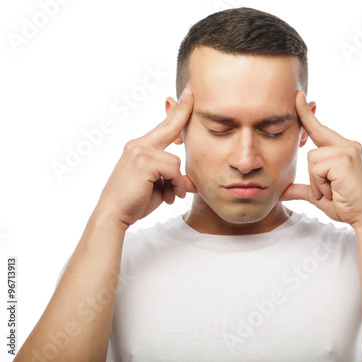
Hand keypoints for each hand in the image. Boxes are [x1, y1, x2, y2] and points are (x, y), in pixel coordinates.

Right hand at [95, 87, 196, 229]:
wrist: (113, 215)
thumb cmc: (135, 202)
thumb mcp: (157, 186)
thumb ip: (172, 177)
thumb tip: (192, 181)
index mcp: (139, 148)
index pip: (163, 127)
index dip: (176, 110)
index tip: (187, 94)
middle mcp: (137, 145)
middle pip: (169, 127)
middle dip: (182, 111)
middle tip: (192, 91)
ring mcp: (139, 151)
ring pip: (176, 161)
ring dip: (178, 182)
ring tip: (171, 195)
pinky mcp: (142, 161)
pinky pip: (173, 170)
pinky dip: (175, 185)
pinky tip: (169, 196)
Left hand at [280, 90, 361, 229]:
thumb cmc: (346, 206)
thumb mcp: (319, 196)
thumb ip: (302, 189)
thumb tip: (282, 192)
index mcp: (344, 149)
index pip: (320, 129)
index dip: (307, 114)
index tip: (297, 96)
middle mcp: (348, 145)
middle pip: (311, 151)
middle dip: (316, 176)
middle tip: (334, 190)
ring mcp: (347, 150)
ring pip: (312, 160)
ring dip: (318, 181)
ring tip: (335, 191)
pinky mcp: (344, 158)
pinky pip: (316, 168)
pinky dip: (321, 183)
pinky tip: (336, 190)